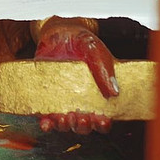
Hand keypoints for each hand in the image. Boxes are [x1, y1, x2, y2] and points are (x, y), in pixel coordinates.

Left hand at [34, 19, 118, 133]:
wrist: (60, 33)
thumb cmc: (83, 43)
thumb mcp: (96, 51)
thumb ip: (105, 68)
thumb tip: (114, 91)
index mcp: (97, 97)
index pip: (103, 119)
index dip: (103, 124)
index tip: (103, 121)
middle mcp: (80, 104)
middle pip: (83, 126)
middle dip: (83, 126)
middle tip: (82, 119)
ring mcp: (62, 102)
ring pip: (64, 124)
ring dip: (65, 126)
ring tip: (65, 119)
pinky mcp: (45, 98)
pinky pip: (45, 116)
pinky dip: (45, 123)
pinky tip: (46, 123)